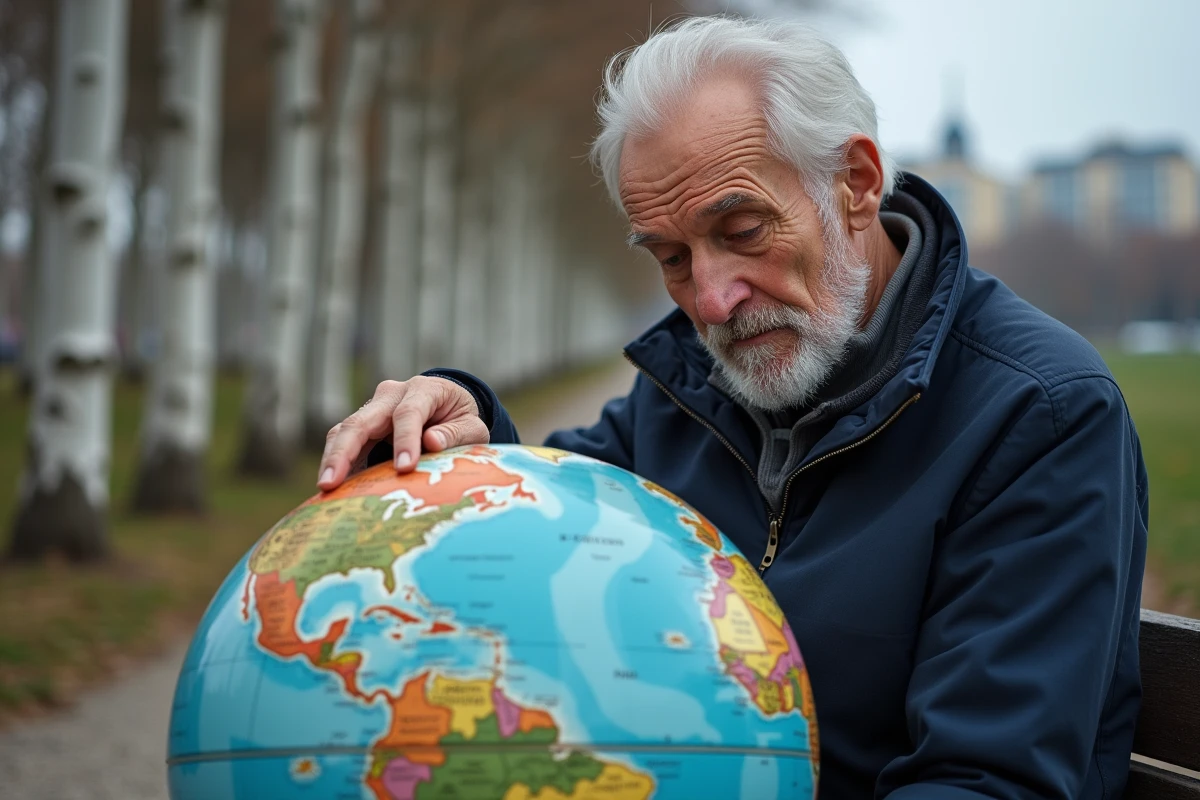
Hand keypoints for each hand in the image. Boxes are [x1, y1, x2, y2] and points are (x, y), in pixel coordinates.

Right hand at [316, 376, 488, 490]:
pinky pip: (344, 443)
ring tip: (324, 489)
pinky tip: (333, 489)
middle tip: (330, 484)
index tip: (404, 469)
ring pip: (344, 431)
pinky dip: (337, 464)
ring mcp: (373, 409)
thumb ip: (455, 434)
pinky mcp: (363, 426)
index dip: (405, 441)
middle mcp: (391, 395)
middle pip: (361, 421)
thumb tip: (431, 442)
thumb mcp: (472, 426)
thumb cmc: (461, 418)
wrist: (448, 405)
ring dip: (332, 460)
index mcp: (423, 389)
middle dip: (344, 452)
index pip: (409, 413)